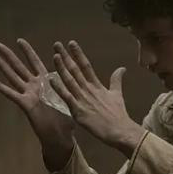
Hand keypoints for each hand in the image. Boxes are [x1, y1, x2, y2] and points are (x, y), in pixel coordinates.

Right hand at [0, 39, 75, 169]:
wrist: (61, 136)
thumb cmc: (66, 118)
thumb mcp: (70, 97)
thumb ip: (69, 85)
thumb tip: (78, 74)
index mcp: (46, 82)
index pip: (36, 63)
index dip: (28, 52)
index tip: (20, 40)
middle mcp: (35, 86)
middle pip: (20, 67)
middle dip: (10, 55)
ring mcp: (28, 94)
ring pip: (13, 77)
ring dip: (2, 66)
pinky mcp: (25, 104)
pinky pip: (10, 94)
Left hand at [51, 41, 144, 155]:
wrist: (120, 130)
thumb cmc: (118, 115)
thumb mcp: (117, 95)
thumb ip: (116, 80)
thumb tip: (122, 68)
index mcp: (97, 86)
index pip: (86, 65)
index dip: (78, 54)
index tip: (71, 43)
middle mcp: (89, 89)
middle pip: (75, 70)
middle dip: (66, 57)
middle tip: (57, 44)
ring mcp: (83, 99)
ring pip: (70, 80)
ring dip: (61, 68)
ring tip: (54, 56)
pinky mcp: (78, 110)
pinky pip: (66, 97)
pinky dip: (59, 88)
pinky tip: (51, 79)